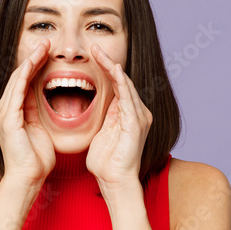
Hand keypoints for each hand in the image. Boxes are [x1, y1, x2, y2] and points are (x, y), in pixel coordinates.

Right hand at [0, 39, 55, 186]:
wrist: (28, 179)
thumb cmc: (36, 161)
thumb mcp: (39, 130)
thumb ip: (36, 113)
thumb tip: (41, 96)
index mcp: (10, 115)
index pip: (22, 84)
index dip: (34, 67)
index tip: (47, 54)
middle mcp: (2, 112)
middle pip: (18, 78)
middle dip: (32, 59)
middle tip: (46, 43)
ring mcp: (3, 114)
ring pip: (17, 80)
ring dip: (30, 62)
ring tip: (43, 47)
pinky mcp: (8, 119)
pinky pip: (17, 90)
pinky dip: (26, 74)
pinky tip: (34, 62)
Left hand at [86, 43, 151, 189]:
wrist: (115, 182)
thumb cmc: (106, 164)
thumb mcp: (102, 134)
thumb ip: (104, 119)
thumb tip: (97, 107)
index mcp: (129, 115)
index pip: (117, 86)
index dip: (105, 69)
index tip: (91, 56)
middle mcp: (138, 113)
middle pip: (122, 80)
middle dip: (108, 62)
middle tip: (94, 47)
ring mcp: (139, 117)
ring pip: (125, 84)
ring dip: (111, 67)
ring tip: (98, 52)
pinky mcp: (135, 123)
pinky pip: (127, 97)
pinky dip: (120, 82)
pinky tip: (112, 69)